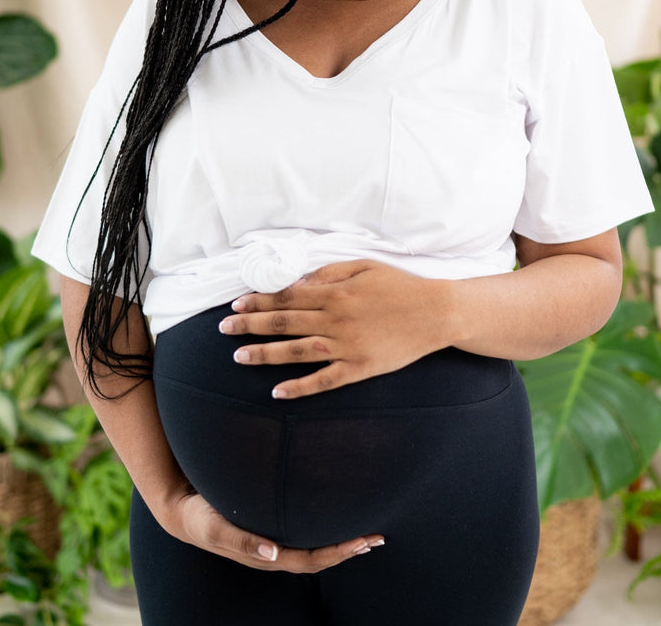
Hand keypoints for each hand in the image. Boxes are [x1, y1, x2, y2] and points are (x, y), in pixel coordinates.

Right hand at [157, 485, 383, 572]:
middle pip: (319, 557)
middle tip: (378, 536)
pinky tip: (333, 518)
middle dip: (348, 549)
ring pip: (313, 548)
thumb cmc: (201, 516)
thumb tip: (272, 554)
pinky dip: (323, 530)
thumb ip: (242, 541)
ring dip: (340, 542)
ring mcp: (272, 543)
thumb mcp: (217, 527)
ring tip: (366, 533)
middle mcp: (274, 553)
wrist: (183, 510)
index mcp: (266, 555)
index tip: (362, 541)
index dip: (338, 552)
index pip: (310, 559)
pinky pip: (302, 534)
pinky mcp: (269, 529)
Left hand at [218, 260, 452, 397]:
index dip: (259, 301)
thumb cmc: (400, 286)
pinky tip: (277, 392)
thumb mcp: (363, 266)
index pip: (286, 298)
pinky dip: (299, 387)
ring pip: (296, 352)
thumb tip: (296, 284)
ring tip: (238, 358)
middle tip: (224, 329)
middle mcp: (335, 320)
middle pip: (284, 323)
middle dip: (250, 326)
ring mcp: (346, 347)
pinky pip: (324, 380)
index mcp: (335, 293)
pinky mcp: (359, 369)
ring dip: (265, 355)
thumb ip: (328, 274)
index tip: (236, 304)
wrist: (436, 313)